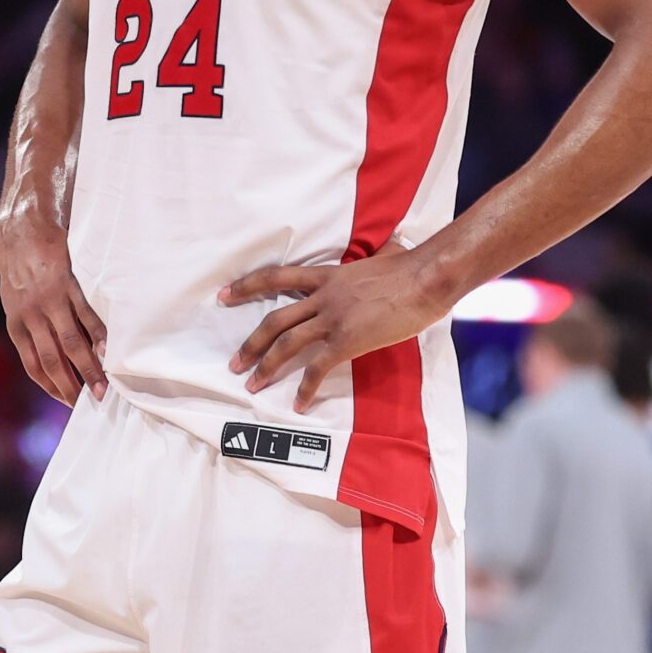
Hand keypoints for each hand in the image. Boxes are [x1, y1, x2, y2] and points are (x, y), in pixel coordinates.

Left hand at [0, 208, 106, 405]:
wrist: (22, 229)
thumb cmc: (20, 269)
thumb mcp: (15, 302)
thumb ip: (31, 327)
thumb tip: (54, 354)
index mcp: (16, 324)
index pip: (34, 367)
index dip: (52, 387)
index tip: (68, 402)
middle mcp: (31, 316)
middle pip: (53, 361)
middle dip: (72, 386)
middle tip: (90, 404)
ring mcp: (49, 300)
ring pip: (70, 343)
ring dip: (89, 367)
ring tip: (104, 386)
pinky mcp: (66, 283)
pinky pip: (85, 315)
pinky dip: (98, 334)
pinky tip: (109, 350)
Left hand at [221, 243, 451, 411]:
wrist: (426, 278)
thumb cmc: (411, 268)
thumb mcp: (381, 258)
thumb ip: (373, 259)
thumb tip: (388, 249)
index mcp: (328, 276)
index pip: (278, 278)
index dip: (248, 286)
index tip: (225, 295)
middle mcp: (324, 296)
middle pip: (275, 319)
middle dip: (251, 343)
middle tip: (235, 362)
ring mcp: (334, 318)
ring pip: (287, 343)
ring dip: (266, 366)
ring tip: (253, 385)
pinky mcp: (348, 340)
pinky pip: (318, 368)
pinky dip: (306, 388)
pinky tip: (299, 403)